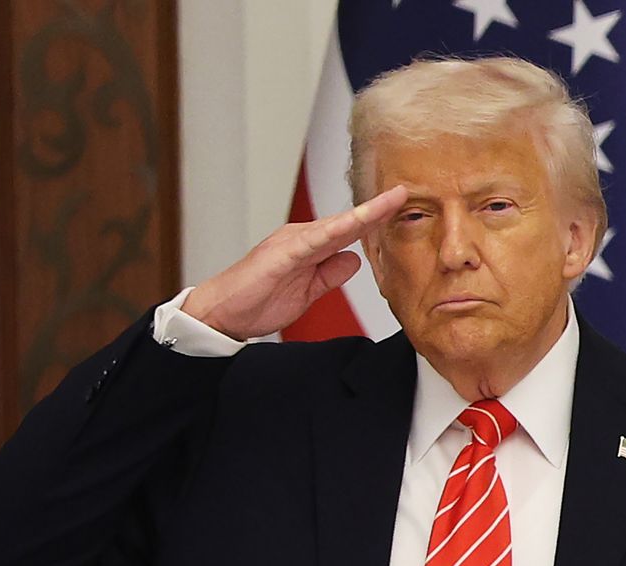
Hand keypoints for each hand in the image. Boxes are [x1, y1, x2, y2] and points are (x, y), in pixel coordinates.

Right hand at [181, 185, 407, 340]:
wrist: (220, 312)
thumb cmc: (256, 300)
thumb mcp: (307, 292)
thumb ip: (330, 275)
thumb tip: (355, 260)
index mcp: (309, 247)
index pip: (349, 231)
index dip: (376, 220)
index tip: (402, 208)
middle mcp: (302, 238)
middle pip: (347, 222)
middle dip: (377, 209)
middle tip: (404, 193)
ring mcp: (290, 243)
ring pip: (334, 225)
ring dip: (362, 214)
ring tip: (389, 202)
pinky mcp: (279, 255)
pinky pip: (311, 242)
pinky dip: (332, 232)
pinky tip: (353, 225)